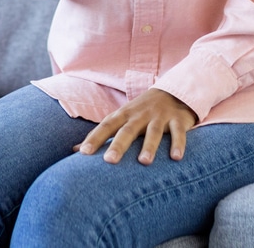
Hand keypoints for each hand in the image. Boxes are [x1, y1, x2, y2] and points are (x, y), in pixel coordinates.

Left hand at [74, 88, 197, 165]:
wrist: (172, 91)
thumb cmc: (140, 111)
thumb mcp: (120, 118)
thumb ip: (100, 134)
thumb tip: (75, 151)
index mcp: (124, 115)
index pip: (106, 126)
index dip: (95, 138)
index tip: (83, 153)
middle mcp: (140, 115)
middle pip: (127, 130)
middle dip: (119, 145)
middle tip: (109, 161)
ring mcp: (159, 117)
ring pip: (154, 132)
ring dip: (149, 146)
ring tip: (144, 162)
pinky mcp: (178, 120)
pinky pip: (178, 132)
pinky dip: (178, 144)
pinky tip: (176, 158)